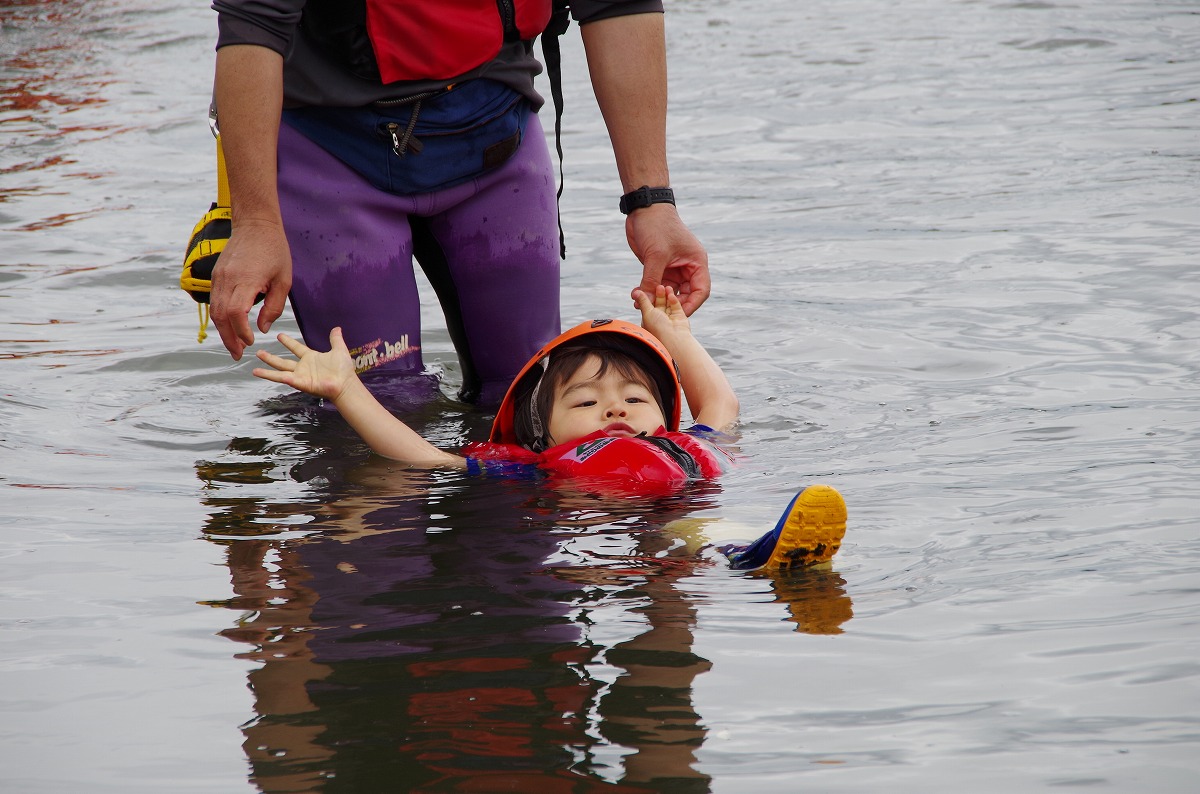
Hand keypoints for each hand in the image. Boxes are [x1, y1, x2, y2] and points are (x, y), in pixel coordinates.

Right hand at [210, 221, 291, 359]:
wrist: (255, 224)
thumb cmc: (274, 250)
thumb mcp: (284, 280)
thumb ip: (274, 306)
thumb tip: (262, 328)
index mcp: (246, 280)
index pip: (235, 312)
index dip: (241, 331)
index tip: (251, 342)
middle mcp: (228, 279)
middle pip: (220, 316)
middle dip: (228, 338)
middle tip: (238, 355)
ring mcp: (219, 276)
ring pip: (214, 310)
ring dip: (222, 331)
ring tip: (233, 346)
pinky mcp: (216, 275)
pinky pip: (214, 300)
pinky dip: (220, 317)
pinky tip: (229, 327)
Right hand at [253, 327, 357, 402]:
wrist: (345, 384)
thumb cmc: (343, 370)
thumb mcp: (339, 350)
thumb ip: (335, 339)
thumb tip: (337, 328)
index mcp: (311, 357)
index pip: (296, 348)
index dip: (288, 342)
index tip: (279, 335)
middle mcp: (303, 367)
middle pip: (283, 361)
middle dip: (270, 357)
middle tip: (259, 352)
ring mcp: (300, 376)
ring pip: (279, 371)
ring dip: (267, 370)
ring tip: (254, 368)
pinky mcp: (300, 382)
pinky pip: (284, 378)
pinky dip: (274, 376)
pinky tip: (261, 373)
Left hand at [626, 203, 709, 315]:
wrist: (643, 208)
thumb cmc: (656, 225)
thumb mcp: (656, 255)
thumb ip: (652, 280)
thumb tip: (646, 303)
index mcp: (696, 262)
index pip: (701, 291)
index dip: (691, 305)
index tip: (677, 315)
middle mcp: (688, 267)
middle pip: (685, 295)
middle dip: (671, 305)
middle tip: (656, 312)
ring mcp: (674, 268)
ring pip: (669, 292)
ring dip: (657, 299)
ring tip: (641, 305)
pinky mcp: (660, 267)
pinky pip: (656, 285)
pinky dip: (648, 292)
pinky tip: (637, 296)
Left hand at [635, 284, 690, 347]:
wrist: (674, 339)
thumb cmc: (658, 329)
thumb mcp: (647, 313)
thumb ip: (643, 301)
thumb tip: (636, 292)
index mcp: (649, 320)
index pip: (648, 305)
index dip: (649, 296)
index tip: (648, 286)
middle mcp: (659, 319)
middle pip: (658, 303)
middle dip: (659, 294)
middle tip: (659, 285)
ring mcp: (670, 317)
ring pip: (667, 303)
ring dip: (666, 295)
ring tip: (665, 286)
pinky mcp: (679, 316)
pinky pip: (676, 305)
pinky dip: (673, 299)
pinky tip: (671, 294)